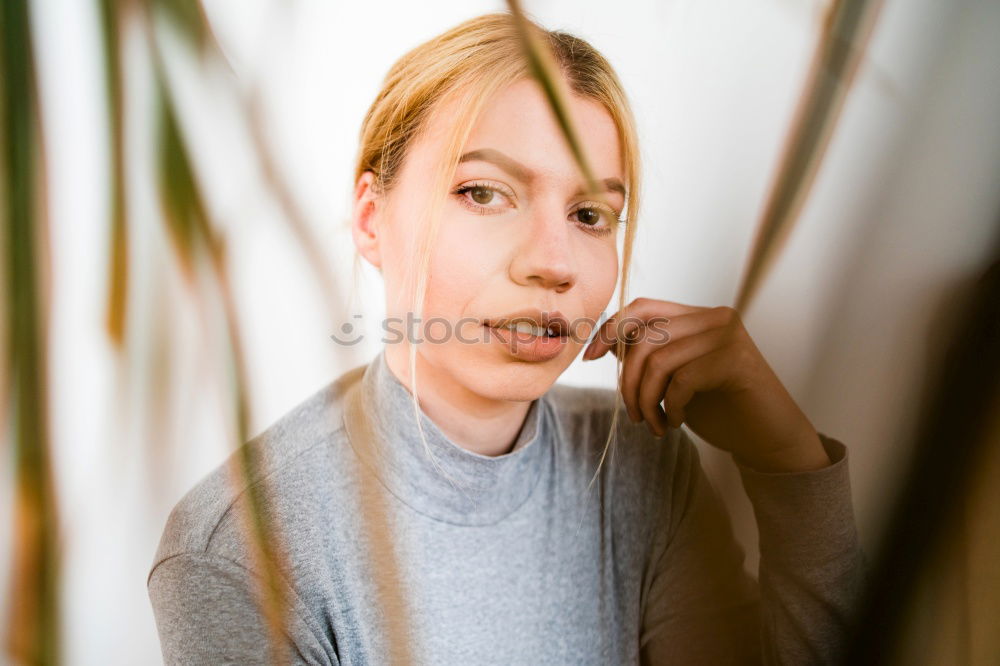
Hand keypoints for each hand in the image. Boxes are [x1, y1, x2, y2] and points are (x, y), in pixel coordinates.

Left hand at [583, 298, 830, 472]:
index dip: (610, 330)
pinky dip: (669, 407)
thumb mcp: (675, 377)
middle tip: (635, 415)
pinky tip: (674, 421)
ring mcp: (727, 337)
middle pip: (644, 338)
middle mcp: (713, 318)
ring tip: (653, 424)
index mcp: (696, 316)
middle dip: (629, 382)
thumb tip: (606, 342)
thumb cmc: (718, 407)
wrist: (767, 438)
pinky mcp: (736, 361)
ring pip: (658, 361)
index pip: (641, 307)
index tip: (590, 357)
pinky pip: (681, 380)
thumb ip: (650, 355)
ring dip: (645, 400)